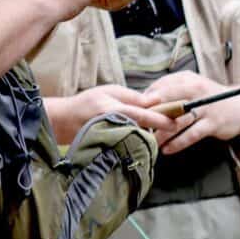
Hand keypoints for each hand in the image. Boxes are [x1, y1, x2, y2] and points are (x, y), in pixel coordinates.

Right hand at [49, 85, 177, 145]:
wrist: (63, 121)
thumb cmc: (87, 102)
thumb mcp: (109, 91)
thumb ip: (133, 97)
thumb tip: (155, 100)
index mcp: (115, 109)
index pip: (143, 115)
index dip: (161, 119)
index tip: (176, 122)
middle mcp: (114, 125)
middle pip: (144, 130)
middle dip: (158, 128)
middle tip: (172, 124)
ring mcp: (112, 139)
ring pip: (138, 139)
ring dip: (149, 134)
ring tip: (156, 129)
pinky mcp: (110, 147)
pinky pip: (129, 144)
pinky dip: (137, 140)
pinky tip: (140, 137)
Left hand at [143, 71, 239, 154]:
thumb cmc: (209, 96)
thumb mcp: (191, 85)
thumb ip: (170, 88)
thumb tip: (144, 97)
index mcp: (188, 80)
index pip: (162, 87)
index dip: (146, 99)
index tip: (133, 111)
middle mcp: (197, 91)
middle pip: (168, 103)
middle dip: (151, 116)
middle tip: (137, 127)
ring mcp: (206, 108)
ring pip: (178, 121)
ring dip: (162, 133)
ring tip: (149, 141)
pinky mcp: (213, 124)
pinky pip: (191, 135)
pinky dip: (178, 143)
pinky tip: (167, 149)